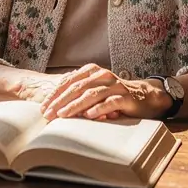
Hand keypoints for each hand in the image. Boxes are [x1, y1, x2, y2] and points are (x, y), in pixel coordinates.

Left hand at [39, 63, 171, 121]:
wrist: (144, 97)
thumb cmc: (113, 95)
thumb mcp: (94, 90)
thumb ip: (77, 93)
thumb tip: (53, 105)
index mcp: (92, 71)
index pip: (69, 81)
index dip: (55, 94)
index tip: (43, 107)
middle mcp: (103, 75)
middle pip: (77, 87)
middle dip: (60, 101)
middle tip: (48, 114)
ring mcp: (115, 85)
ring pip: (91, 94)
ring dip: (75, 105)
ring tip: (63, 115)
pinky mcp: (127, 97)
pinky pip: (111, 102)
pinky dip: (99, 109)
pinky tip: (89, 116)